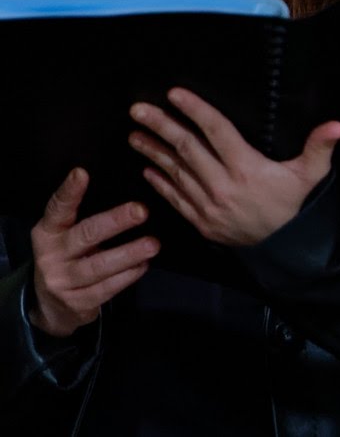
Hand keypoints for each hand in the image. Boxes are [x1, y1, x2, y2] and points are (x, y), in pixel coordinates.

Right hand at [28, 168, 156, 338]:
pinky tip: (144, 265)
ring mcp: (62, 281)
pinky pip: (107, 288)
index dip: (69, 192)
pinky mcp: (77, 302)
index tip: (81, 172)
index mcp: (48, 232)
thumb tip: (127, 194)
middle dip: (115, 222)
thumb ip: (84, 218)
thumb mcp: (67, 236)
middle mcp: (51, 255)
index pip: (57, 209)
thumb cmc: (69, 257)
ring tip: (153, 244)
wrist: (51, 306)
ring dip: (129, 254)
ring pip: (99, 266)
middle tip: (141, 211)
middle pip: (85, 235)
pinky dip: (128, 276)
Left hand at [128, 87, 339, 246]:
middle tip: (138, 109)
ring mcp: (208, 204)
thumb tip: (338, 125)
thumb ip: (321, 147)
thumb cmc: (296, 204)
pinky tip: (147, 168)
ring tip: (134, 134)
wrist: (285, 246)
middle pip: (187, 148)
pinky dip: (159, 182)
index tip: (175, 94)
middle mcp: (222, 185)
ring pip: (175, 172)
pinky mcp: (201, 220)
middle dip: (161, 126)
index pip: (216, 131)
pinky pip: (175, 198)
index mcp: (246, 168)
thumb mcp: (312, 174)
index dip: (195, 110)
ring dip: (153, 151)